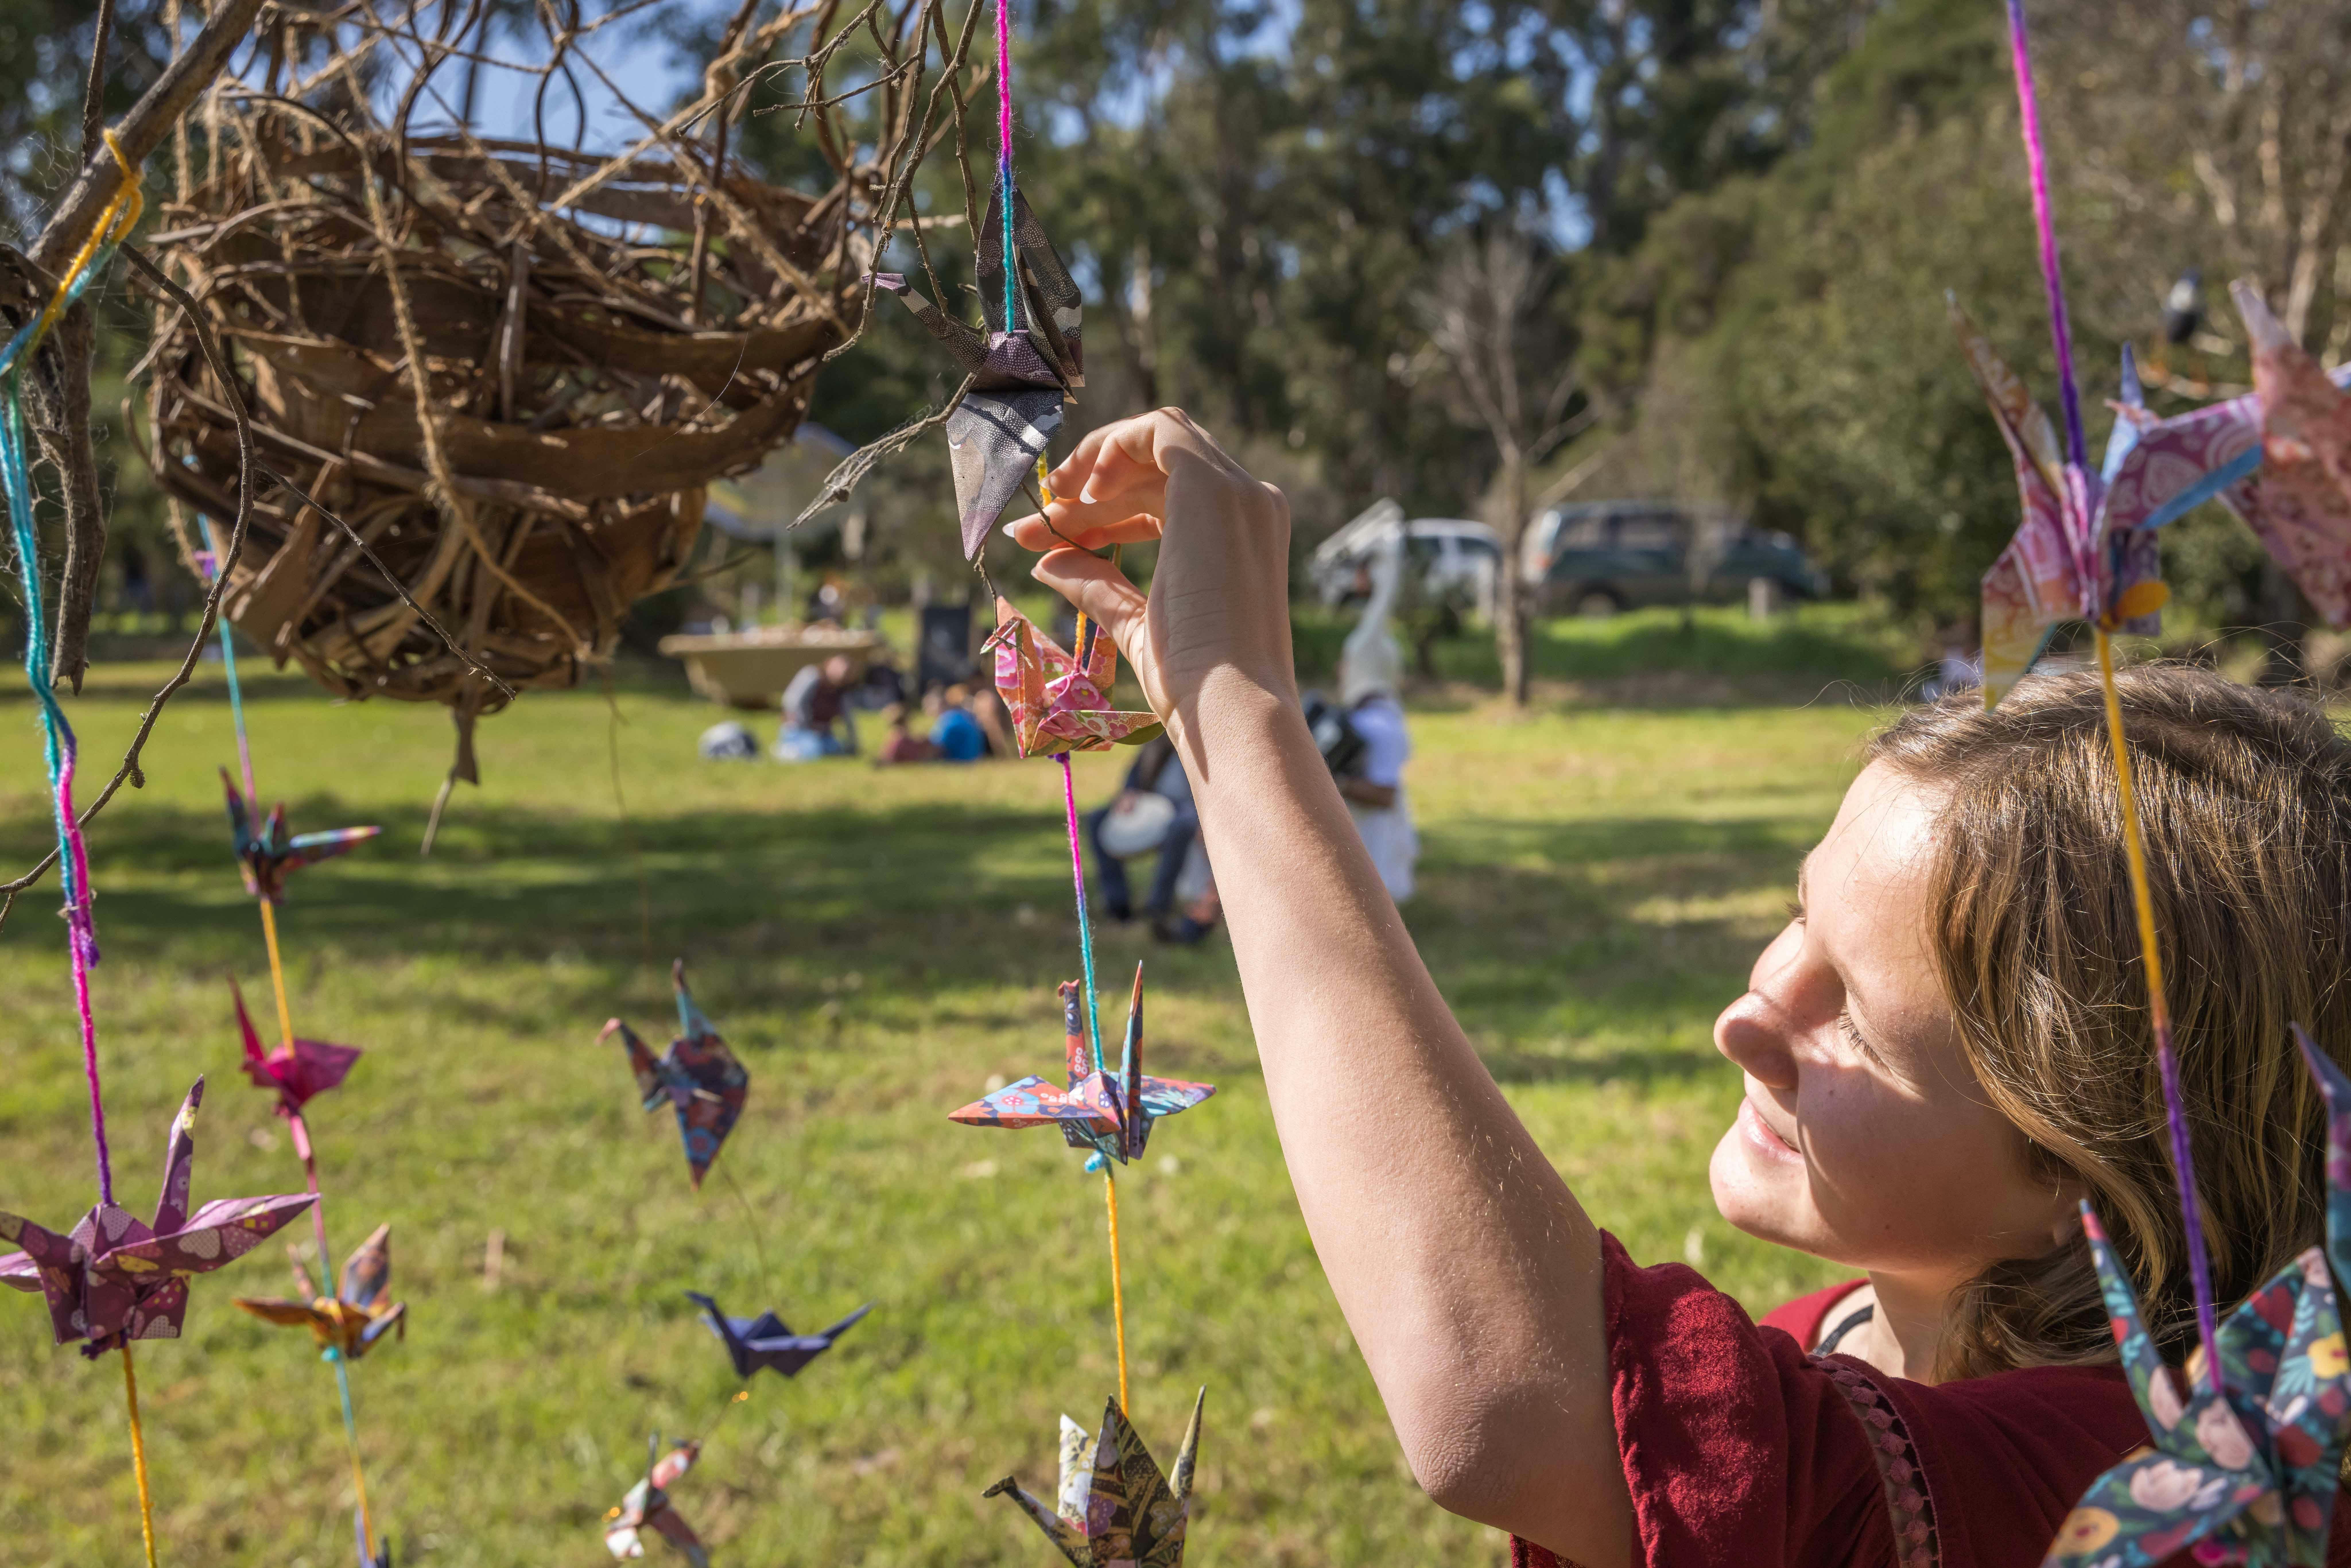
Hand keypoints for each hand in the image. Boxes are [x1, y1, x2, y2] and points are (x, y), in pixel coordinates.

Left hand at [1002, 409, 1292, 728]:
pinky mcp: (1214, 486)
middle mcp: (1250, 506)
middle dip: (1091, 493)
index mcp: (1242, 539)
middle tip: (1037, 528)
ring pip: (1158, 442)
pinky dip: (1111, 447)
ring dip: (1095, 468)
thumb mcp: (1137, 622)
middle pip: (1158, 469)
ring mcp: (1238, 493)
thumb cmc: (1195, 683)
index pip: (1165, 501)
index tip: (1051, 541)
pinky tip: (1080, 491)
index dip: (1102, 514)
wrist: (1229, 707)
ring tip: (1051, 510)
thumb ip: (1097, 583)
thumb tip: (1046, 562)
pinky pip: (1159, 430)